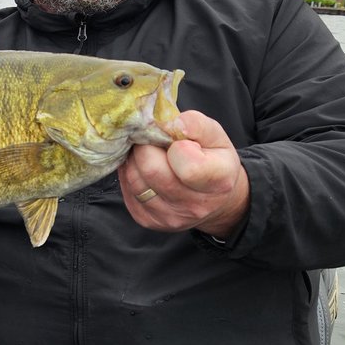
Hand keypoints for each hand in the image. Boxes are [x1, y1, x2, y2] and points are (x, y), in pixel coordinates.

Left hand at [118, 111, 249, 239]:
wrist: (213, 199)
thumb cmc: (213, 160)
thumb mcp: (216, 137)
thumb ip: (195, 125)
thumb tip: (167, 124)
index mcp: (218, 181)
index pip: (188, 166)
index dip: (176, 146)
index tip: (178, 141)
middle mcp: (194, 206)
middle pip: (152, 170)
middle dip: (147, 147)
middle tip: (154, 140)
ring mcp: (168, 217)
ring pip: (134, 178)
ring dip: (135, 159)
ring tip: (149, 152)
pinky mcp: (147, 220)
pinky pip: (126, 189)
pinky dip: (131, 172)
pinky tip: (142, 167)